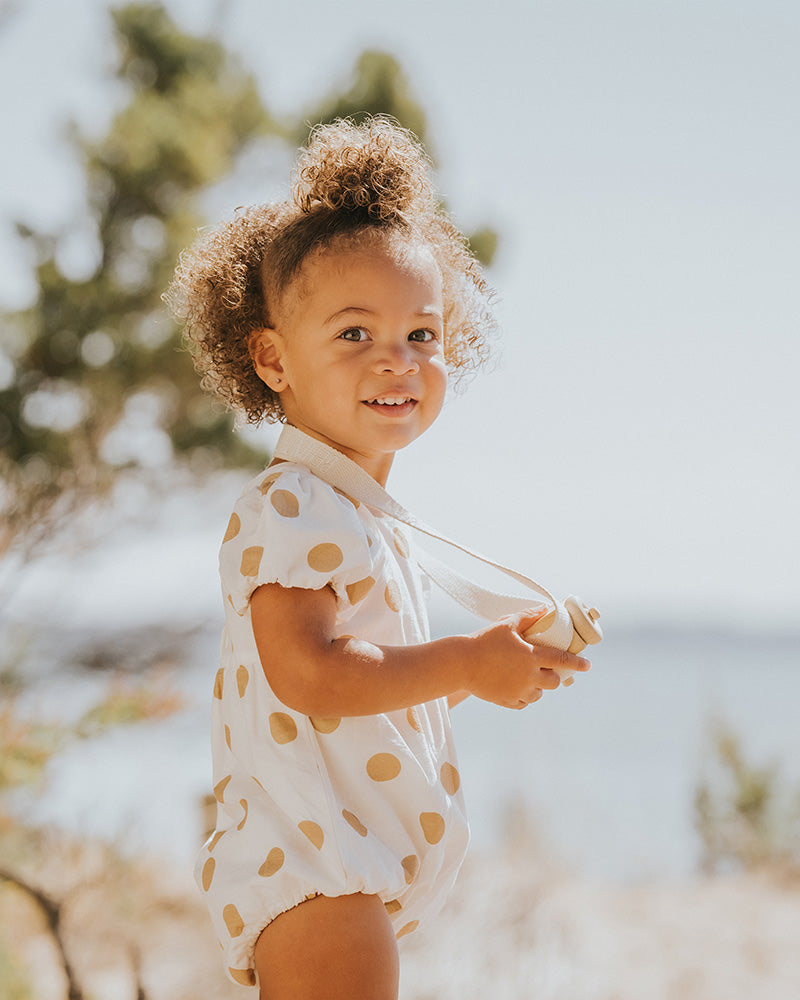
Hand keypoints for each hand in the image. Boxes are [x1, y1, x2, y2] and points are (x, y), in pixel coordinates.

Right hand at [465, 609, 590, 708]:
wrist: (460, 664)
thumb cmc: (483, 641)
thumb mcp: (507, 624)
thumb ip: (529, 617)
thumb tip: (546, 609)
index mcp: (531, 657)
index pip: (562, 661)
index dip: (577, 663)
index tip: (587, 665)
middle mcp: (529, 677)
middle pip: (553, 682)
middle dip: (553, 675)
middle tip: (545, 668)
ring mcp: (518, 691)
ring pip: (539, 694)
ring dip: (538, 687)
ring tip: (527, 677)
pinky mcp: (507, 701)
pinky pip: (523, 702)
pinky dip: (524, 696)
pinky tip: (516, 686)